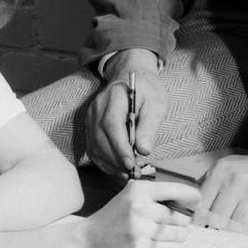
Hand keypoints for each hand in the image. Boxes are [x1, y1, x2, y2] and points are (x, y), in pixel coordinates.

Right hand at [80, 178, 199, 247]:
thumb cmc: (111, 221)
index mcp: (139, 190)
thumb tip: (191, 205)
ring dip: (175, 238)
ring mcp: (141, 230)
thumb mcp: (129, 198)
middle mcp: (141, 207)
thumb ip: (156, 198)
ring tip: (159, 238)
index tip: (197, 203)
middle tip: (163, 227)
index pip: (179, 190)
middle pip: (182, 217)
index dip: (193, 198)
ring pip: (180, 234)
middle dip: (178, 223)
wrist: (85, 244)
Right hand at [84, 52, 166, 175]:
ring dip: (109, 163)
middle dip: (116, 159)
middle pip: (100, 138)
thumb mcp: (157, 103)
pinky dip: (103, 161)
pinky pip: (92, 147)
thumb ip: (150, 126)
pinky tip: (117, 168)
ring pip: (94, 145)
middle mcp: (98, 107)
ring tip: (127, 173)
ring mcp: (91, 116)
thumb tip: (144, 150)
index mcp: (115, 97)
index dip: (119, 147)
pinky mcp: (90, 125)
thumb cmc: (147, 89)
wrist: (130, 74)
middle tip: (132, 172)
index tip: (131, 163)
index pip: (111, 124)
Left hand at [198, 148, 247, 234]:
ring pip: (237, 227)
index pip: (202, 205)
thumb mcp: (228, 169)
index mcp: (221, 171)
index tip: (200, 233)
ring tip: (235, 241)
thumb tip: (194, 213)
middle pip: (218, 219)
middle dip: (217, 233)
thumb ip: (210, 188)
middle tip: (217, 242)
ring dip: (236, 237)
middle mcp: (237, 179)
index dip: (200, 224)